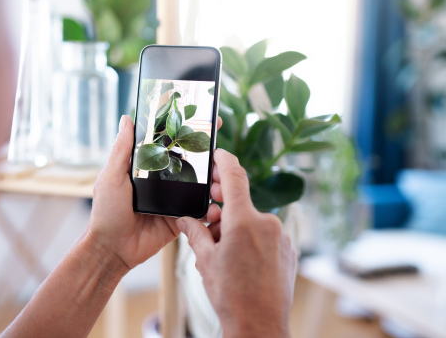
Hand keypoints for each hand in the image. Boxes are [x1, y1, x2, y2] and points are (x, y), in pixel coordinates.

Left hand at [88, 115, 222, 269]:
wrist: (112, 248)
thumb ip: (122, 149)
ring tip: (221, 182)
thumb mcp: (111, 176)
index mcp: (147, 167)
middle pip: (192, 164)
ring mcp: (173, 200)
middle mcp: (163, 180)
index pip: (171, 144)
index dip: (188, 132)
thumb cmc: (106, 211)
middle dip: (210, 158)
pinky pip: (199, 211)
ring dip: (214, 182)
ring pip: (200, 186)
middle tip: (221, 155)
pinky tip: (217, 207)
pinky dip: (210, 208)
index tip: (207, 120)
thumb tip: (126, 119)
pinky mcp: (180, 219)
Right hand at [176, 150, 296, 337]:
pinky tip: (241, 263)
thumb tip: (185, 219)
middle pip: (240, 205)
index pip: (235, 177)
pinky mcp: (288, 251)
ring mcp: (281, 237)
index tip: (219, 153)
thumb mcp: (205, 260)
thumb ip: (195, 232)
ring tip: (223, 256)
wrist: (259, 326)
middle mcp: (267, 223)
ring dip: (236, 231)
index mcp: (244, 220)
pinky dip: (251, 242)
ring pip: (252, 223)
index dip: (225, 161)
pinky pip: (266, 237)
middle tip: (208, 229)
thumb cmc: (231, 295)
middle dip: (222, 212)